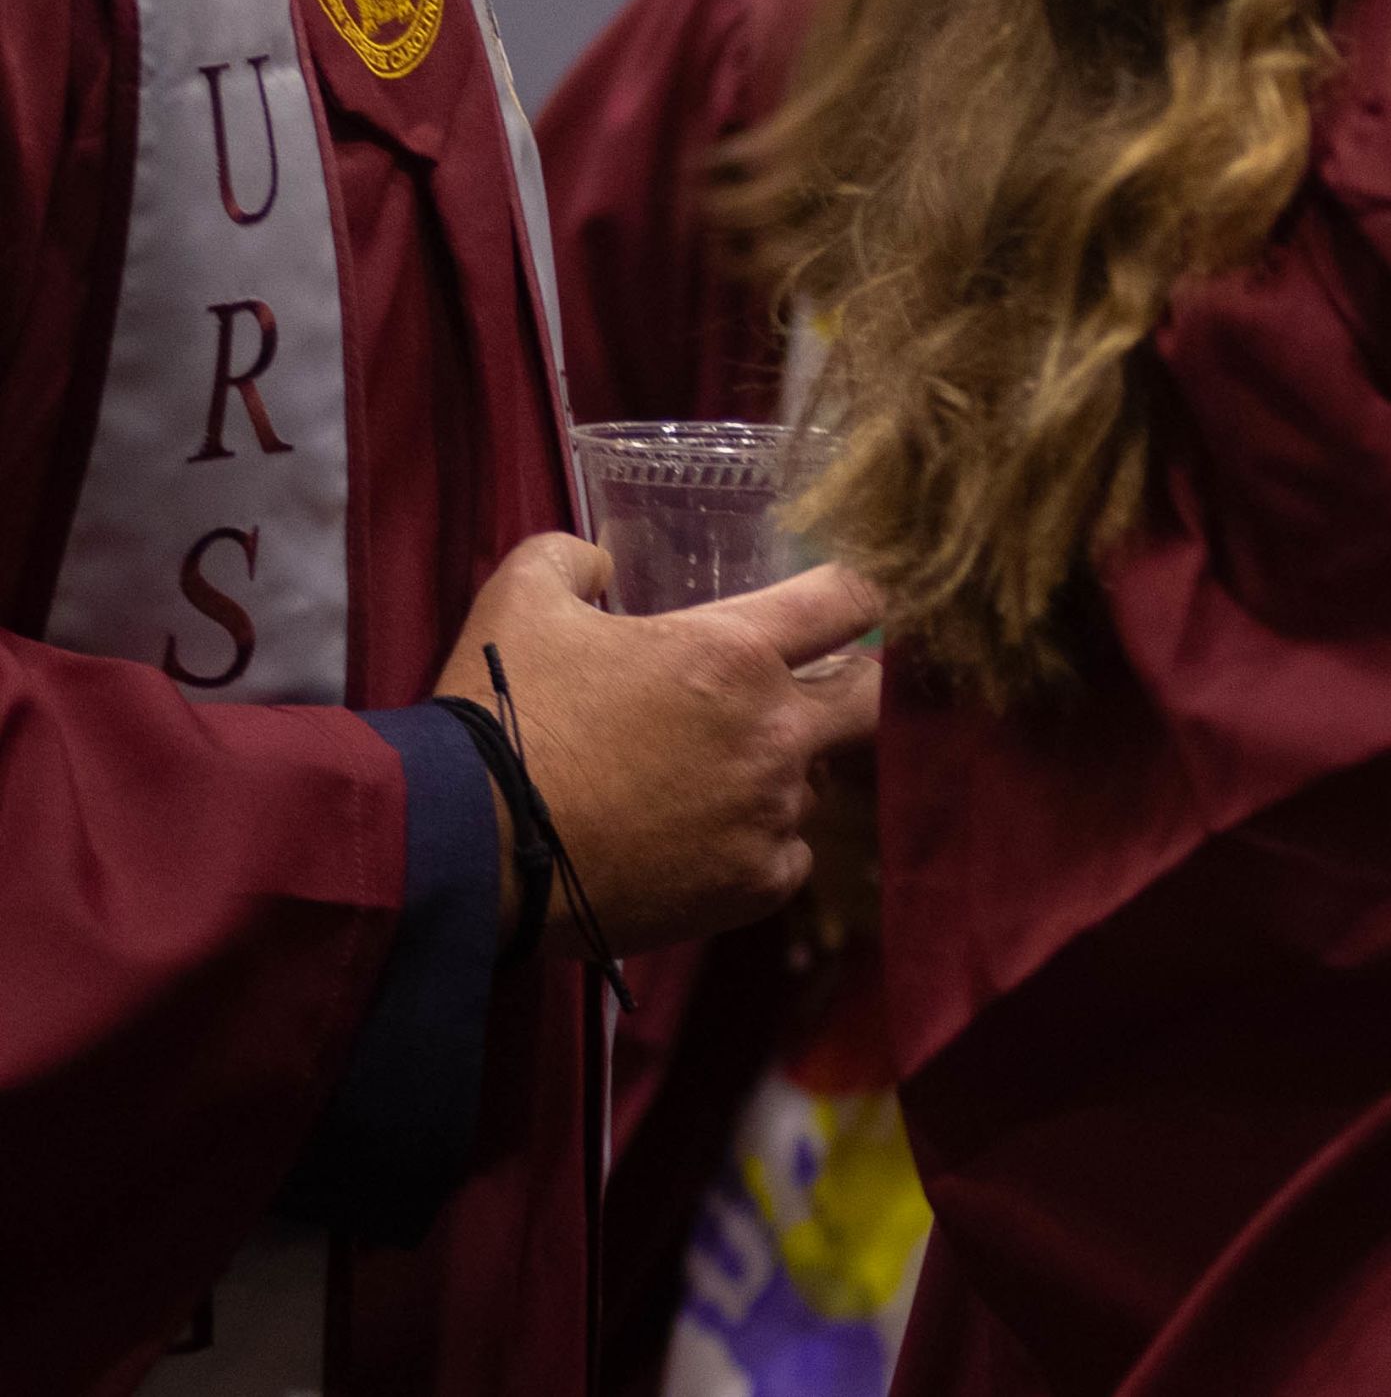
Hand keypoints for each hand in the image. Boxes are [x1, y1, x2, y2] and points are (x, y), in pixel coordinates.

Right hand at [430, 535, 884, 959]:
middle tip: (812, 694)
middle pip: (872, 698)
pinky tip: (699, 841)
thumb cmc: (496, 717)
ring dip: (777, 775)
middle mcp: (774, 731)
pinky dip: (755, 847)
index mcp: (734, 651)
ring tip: (704, 782)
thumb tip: (600, 560)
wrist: (463, 847)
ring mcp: (769, 812)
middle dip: (852, 689)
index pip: (850, 599)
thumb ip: (572, 559)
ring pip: (813, 784)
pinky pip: (786, 856)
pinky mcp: (752, 885)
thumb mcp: (520, 602)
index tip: (854, 603)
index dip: (860, 593)